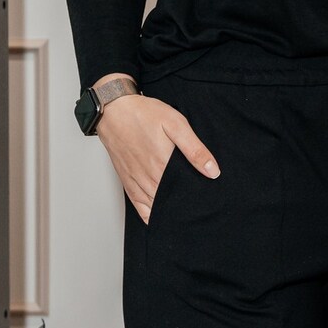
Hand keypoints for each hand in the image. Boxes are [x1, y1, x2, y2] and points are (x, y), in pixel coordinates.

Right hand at [93, 88, 218, 224]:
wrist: (114, 111)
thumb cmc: (144, 114)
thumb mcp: (175, 124)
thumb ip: (194, 149)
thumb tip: (212, 171)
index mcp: (163, 165)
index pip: (186, 192)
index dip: (198, 196)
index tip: (208, 197)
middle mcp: (150, 178)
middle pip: (172, 201)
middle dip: (186, 204)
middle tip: (199, 205)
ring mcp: (137, 182)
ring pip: (157, 207)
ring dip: (170, 211)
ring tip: (184, 211)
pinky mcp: (127, 182)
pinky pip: (140, 208)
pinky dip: (151, 216)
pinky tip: (160, 216)